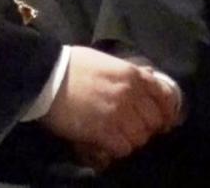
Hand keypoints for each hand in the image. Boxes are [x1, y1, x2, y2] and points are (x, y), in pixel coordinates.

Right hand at [40, 47, 179, 165]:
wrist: (43, 76)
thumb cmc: (70, 65)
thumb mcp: (103, 61)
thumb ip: (127, 72)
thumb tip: (147, 76)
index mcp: (132, 75)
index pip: (164, 97)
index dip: (166, 112)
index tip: (163, 121)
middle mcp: (130, 94)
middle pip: (154, 121)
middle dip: (146, 128)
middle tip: (132, 130)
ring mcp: (118, 114)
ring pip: (140, 137)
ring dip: (130, 140)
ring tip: (117, 137)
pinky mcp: (103, 131)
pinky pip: (123, 148)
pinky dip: (117, 149)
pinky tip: (106, 143)